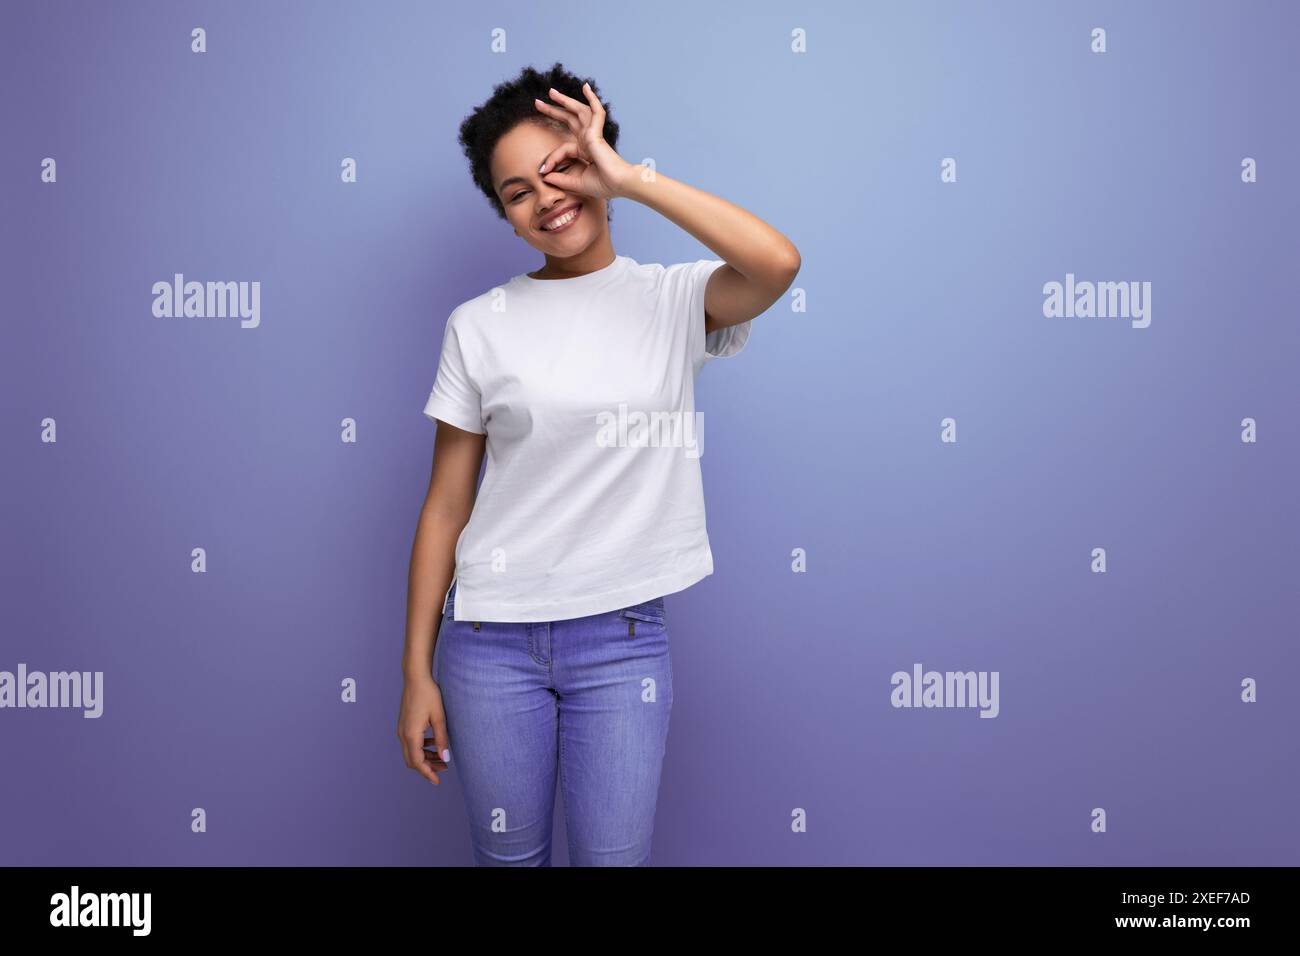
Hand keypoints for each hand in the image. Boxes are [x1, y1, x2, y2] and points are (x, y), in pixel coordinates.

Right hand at [397, 673, 451, 784]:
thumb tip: (445, 758)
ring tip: (442, 758)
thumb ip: (442, 739)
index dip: (427, 773)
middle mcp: (403, 735)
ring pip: (411, 752)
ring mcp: (402, 729)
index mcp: (411, 735)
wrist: (416, 678)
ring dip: (425, 758)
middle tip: (443, 769)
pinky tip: (434, 743)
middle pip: (412, 760)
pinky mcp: (404, 724)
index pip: (417, 762)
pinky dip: (421, 748)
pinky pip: (411, 743)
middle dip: (427, 767)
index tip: (437, 781)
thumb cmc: (429, 694)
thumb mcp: (440, 717)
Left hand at [533, 81, 636, 200]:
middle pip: (570, 119)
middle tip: (538, 103)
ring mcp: (593, 135)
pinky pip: (596, 111)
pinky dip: (592, 99)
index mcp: (586, 150)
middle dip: (553, 110)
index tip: (543, 171)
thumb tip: (544, 175)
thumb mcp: (577, 183)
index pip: (563, 148)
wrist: (619, 185)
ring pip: (578, 111)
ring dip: (565, 100)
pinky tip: (585, 87)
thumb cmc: (604, 185)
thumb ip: (561, 179)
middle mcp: (589, 140)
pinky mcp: (596, 133)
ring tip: (551, 92)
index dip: (551, 159)